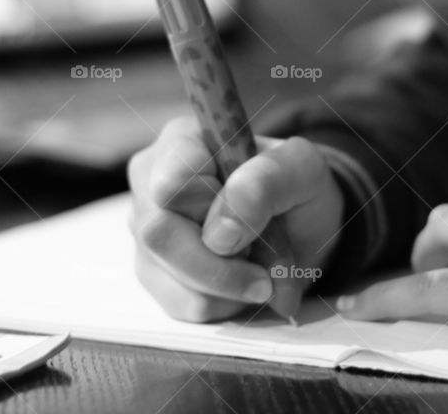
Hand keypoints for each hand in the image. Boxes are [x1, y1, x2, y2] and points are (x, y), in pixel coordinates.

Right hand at [128, 117, 344, 321]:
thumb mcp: (302, 168)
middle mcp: (150, 182)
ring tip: (259, 271)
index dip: (211, 211)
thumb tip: (219, 232)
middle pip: (159, 235)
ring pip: (166, 275)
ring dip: (227, 288)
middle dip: (222, 266)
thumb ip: (267, 182)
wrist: (302, 226)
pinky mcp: (153, 271)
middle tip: (267, 272)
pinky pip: (176, 303)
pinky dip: (221, 304)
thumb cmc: (297, 187)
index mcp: (181, 141)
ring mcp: (145, 229)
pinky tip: (240, 285)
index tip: (256, 222)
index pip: (171, 182)